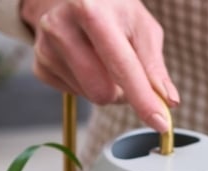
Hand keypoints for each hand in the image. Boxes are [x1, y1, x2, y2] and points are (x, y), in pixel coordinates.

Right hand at [21, 0, 177, 132]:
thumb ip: (154, 65)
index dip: (143, 99)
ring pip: (89, 96)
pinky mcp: (39, 66)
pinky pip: (74, 95)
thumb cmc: (111, 9)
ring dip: (105, 88)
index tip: (161, 124)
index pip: (122, 67)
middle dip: (122, 92)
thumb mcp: (140, 25)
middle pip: (102, 91)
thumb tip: (168, 101)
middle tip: (126, 72)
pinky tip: (85, 61)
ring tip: (103, 60)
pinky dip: (86, 85)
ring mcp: (45, 48)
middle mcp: (61, 27)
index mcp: (91, 12)